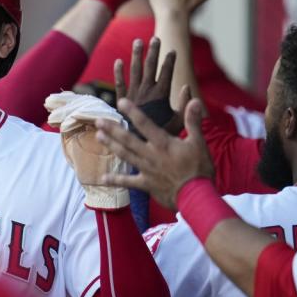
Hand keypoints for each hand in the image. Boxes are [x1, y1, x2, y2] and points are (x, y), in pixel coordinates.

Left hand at [95, 97, 214, 208]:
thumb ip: (193, 121)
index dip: (133, 112)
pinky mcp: (145, 184)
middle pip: (128, 139)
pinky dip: (115, 180)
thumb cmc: (199, 169)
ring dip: (111, 145)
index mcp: (163, 144)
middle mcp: (151, 155)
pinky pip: (127, 182)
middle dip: (112, 129)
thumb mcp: (199, 143)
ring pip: (125, 155)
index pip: (145, 124)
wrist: (196, 196)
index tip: (121, 102)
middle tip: (98, 121)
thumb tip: (195, 100)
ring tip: (98, 136)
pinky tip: (102, 178)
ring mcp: (146, 170)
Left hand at [114, 37, 189, 134]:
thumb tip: (188, 87)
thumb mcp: (179, 122)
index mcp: (161, 96)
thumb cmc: (161, 135)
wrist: (141, 147)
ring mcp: (133, 96)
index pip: (166, 73)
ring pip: (134, 72)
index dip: (170, 61)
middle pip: (150, 68)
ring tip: (137, 42)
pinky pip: (119, 85)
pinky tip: (118, 61)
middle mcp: (146, 93)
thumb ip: (185, 105)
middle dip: (153, 52)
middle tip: (155, 38)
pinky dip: (118, 73)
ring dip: (136, 56)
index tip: (173, 50)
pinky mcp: (121, 103)